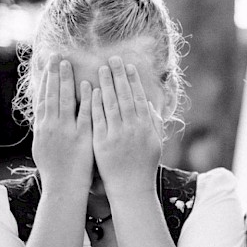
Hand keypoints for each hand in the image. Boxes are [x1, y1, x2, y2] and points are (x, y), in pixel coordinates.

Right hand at [32, 55, 92, 190]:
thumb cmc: (55, 169)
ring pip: (65, 100)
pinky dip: (86, 98)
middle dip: (53, 74)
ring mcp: (66, 131)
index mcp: (42, 128)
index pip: (43, 99)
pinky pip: (85, 114)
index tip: (47, 65)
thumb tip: (43, 114)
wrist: (64, 187)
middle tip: (56, 56)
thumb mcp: (43, 146)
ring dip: (66, 80)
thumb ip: (44, 129)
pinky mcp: (82, 137)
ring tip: (67, 63)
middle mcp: (51, 127)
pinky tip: (88, 85)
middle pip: (51, 95)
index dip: (45, 81)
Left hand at [91, 56, 162, 195]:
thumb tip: (151, 105)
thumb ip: (153, 123)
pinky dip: (95, 104)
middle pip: (125, 96)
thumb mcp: (155, 143)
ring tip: (102, 69)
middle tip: (114, 59)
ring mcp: (117, 135)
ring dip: (106, 85)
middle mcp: (133, 128)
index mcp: (146, 127)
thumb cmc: (143, 166)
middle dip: (119, 76)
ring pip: (111, 104)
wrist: (131, 187)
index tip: (129, 67)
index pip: (139, 98)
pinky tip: (91, 90)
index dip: (134, 81)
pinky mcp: (102, 142)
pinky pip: (98, 119)